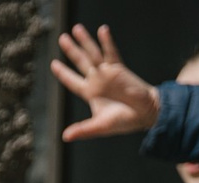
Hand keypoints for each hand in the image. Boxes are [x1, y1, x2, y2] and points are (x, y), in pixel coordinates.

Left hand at [53, 25, 160, 141]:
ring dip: (85, 41)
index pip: (72, 81)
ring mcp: (108, 73)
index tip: (53, 63)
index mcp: (90, 93)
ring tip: (76, 28)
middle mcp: (97, 80)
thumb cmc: (124, 121)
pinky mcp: (120, 68)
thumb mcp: (100, 126)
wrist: (146, 113)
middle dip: (71, 50)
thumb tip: (65, 137)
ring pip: (93, 54)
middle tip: (61, 37)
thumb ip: (83, 130)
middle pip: (80, 62)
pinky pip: (111, 52)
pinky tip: (102, 30)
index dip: (63, 73)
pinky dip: (107, 42)